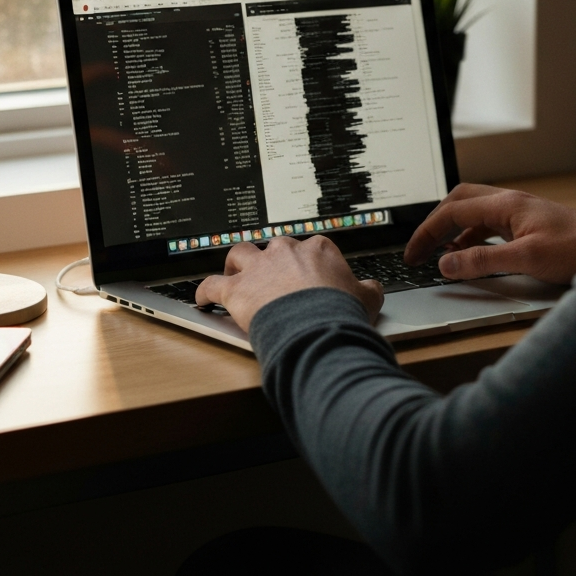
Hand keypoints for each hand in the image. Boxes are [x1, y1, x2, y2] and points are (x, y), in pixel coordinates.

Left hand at [196, 236, 383, 333]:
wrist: (315, 328)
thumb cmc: (339, 312)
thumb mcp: (367, 298)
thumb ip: (367, 289)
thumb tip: (372, 288)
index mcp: (318, 249)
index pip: (310, 248)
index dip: (308, 264)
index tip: (308, 277)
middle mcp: (285, 251)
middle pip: (274, 247)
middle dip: (273, 260)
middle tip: (275, 277)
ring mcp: (258, 268)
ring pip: (239, 254)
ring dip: (236, 264)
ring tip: (236, 275)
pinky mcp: (235, 289)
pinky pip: (211, 285)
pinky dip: (205, 293)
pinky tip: (203, 299)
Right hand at [405, 184, 575, 285]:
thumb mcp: (525, 259)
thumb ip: (483, 261)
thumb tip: (446, 263)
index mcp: (506, 204)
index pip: (453, 211)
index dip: (427, 232)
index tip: (413, 254)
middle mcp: (510, 203)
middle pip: (459, 202)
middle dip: (435, 223)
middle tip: (419, 249)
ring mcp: (520, 213)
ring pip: (474, 213)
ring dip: (453, 231)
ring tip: (440, 255)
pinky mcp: (528, 225)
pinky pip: (489, 226)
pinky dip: (472, 238)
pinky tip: (470, 256)